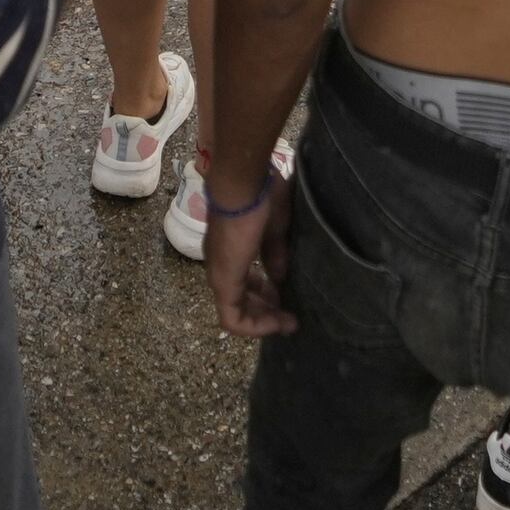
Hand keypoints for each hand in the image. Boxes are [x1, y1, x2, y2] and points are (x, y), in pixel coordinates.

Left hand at [202, 178, 298, 336]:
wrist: (242, 183)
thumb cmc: (261, 196)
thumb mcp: (275, 229)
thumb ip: (275, 254)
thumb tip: (279, 277)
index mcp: (231, 250)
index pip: (245, 280)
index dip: (266, 293)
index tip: (287, 297)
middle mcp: (221, 264)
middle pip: (240, 300)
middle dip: (266, 311)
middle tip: (290, 317)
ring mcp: (219, 273)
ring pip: (235, 311)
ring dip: (262, 320)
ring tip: (287, 322)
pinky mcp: (223, 280)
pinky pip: (233, 317)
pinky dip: (254, 326)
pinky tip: (277, 322)